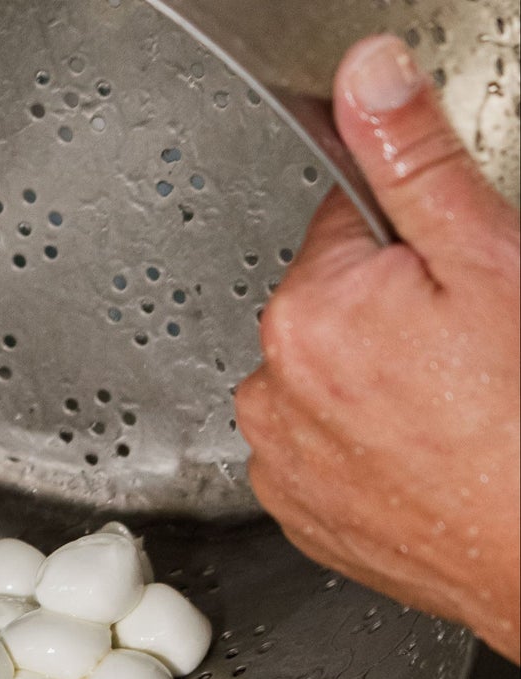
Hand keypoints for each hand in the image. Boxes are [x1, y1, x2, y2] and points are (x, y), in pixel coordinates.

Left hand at [236, 35, 519, 664]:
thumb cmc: (520, 418)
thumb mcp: (484, 256)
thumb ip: (412, 160)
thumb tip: (366, 76)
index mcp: (303, 313)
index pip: (342, 228)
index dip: (408, 242)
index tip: (448, 278)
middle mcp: (270, 390)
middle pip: (330, 310)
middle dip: (389, 315)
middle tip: (462, 353)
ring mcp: (281, 462)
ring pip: (327, 384)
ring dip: (374, 385)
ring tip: (447, 410)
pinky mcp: (300, 515)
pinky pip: (325, 454)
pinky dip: (364, 448)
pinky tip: (421, 455)